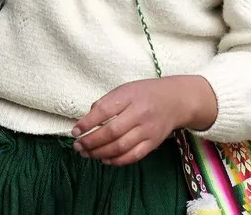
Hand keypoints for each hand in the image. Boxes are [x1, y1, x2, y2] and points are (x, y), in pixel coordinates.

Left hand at [71, 76, 217, 165]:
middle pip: (111, 132)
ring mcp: (147, 130)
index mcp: (130, 95)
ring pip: (120, 147)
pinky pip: (132, 156)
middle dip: (91, 141)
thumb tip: (86, 121)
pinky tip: (104, 159)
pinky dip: (116, 160)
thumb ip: (107, 103)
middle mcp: (140, 113)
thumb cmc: (145, 93)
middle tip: (78, 146)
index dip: (87, 123)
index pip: (104, 110)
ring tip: (87, 154)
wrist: (175, 100)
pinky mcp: (153, 143)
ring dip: (100, 153)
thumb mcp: (125, 89)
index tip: (75, 131)